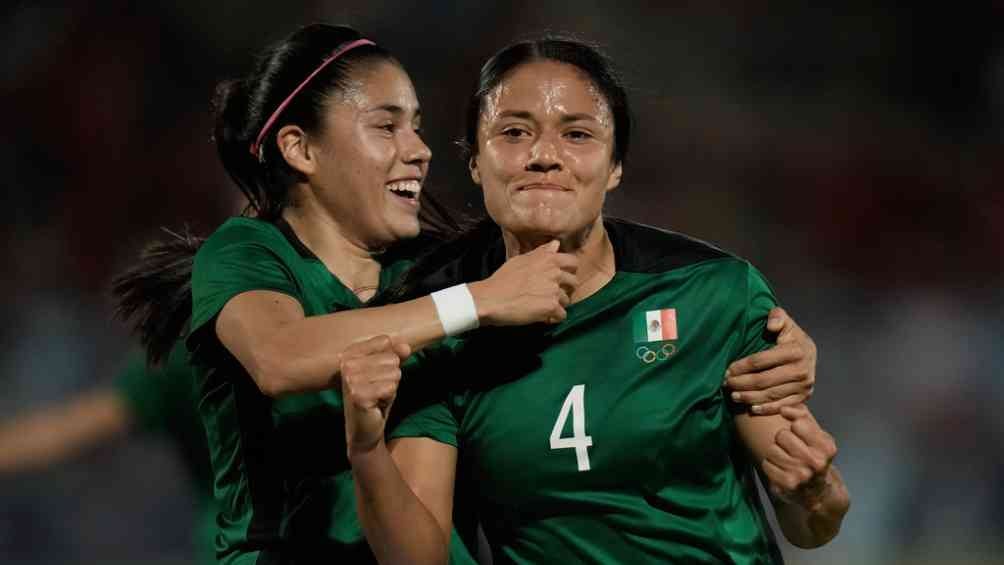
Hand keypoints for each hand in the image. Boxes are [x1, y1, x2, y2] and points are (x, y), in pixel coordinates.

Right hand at [341, 336, 410, 457]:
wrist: (365, 429)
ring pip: (394, 373)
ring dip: (390, 388)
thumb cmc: (375, 397)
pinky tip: (376, 405)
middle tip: (377, 390)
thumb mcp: (387, 371)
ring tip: (376, 397)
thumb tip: (406, 347)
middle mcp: (346, 363)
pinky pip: (390, 388)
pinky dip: (388, 398)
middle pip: (392, 359)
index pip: (385, 341)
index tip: (377, 375)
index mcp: (350, 353)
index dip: (390, 360)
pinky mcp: (358, 395)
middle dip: (391, 377)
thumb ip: (395, 354)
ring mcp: (350, 379)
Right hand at [469, 240, 578, 325]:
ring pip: (567, 300)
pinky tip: (542, 316)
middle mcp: (555, 272)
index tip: (560, 278)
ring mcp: (554, 290)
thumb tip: (556, 244)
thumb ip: (541, 253)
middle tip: (550, 295)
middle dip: (565, 290)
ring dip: (557, 305)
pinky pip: (562, 315)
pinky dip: (553, 318)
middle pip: (574, 283)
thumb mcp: (521, 260)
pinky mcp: (551, 307)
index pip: (573, 263)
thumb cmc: (502, 279)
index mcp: (548, 259)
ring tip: (542, 306)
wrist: (491, 299)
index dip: (569, 271)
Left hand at [725, 307, 816, 414]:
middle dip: (741, 383)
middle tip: (726, 383)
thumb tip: (771, 325)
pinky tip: (751, 408)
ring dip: (749, 397)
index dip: (741, 366)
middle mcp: (802, 370)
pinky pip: (782, 406)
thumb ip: (777, 317)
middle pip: (764, 380)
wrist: (808, 353)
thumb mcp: (785, 322)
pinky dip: (766, 409)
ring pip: (771, 395)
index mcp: (796, 351)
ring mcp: (804, 385)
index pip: (761, 361)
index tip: (727, 369)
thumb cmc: (789, 337)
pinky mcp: (804, 396)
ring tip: (733, 395)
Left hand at [762, 405, 837, 511]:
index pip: (798, 424)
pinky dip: (770, 466)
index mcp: (826, 447)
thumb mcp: (816, 434)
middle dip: (783, 440)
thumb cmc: (813, 456)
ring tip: (785, 460)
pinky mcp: (787, 485)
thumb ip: (802, 415)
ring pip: (772, 449)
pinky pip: (766, 464)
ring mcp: (802, 475)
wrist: (817, 492)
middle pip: (782, 435)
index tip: (799, 436)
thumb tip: (783, 408)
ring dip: (775, 453)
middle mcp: (816, 462)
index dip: (794, 428)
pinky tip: (780, 470)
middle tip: (791, 450)